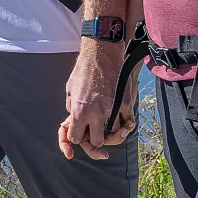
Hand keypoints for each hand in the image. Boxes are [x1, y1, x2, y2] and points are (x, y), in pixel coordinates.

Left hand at [57, 38, 128, 159]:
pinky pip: (127, 122)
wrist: (101, 55)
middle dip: (96, 138)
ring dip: (111, 129)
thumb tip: (74, 117)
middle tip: (96, 130)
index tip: (80, 132)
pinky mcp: (126, 104)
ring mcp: (113, 110)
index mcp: (79, 112)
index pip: (76, 139)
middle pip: (97, 142)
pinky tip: (120, 117)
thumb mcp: (70, 90)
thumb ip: (71, 107)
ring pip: (114, 134)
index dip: (78, 136)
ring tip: (107, 120)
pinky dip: (124, 122)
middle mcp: (96, 115)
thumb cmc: (83, 70)